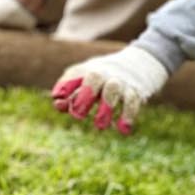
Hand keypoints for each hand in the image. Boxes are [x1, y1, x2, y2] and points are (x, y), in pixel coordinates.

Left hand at [51, 45, 168, 134]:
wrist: (136, 65)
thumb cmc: (100, 80)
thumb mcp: (83, 83)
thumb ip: (68, 95)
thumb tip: (58, 105)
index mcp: (86, 71)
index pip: (74, 74)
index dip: (65, 86)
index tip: (59, 98)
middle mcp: (103, 74)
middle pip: (94, 77)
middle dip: (85, 95)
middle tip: (78, 115)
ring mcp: (119, 81)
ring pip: (113, 88)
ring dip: (106, 106)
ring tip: (99, 126)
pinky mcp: (135, 91)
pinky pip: (132, 101)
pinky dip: (128, 115)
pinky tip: (123, 129)